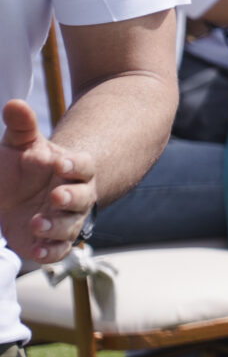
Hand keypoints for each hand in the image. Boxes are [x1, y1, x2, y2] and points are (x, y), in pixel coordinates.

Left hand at [0, 99, 97, 268]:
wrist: (19, 195)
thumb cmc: (24, 166)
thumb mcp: (20, 144)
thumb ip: (22, 126)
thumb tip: (15, 104)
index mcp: (72, 169)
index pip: (83, 166)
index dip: (75, 165)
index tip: (60, 163)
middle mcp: (76, 196)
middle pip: (83, 198)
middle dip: (71, 199)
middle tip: (55, 197)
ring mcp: (66, 220)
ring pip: (72, 226)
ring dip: (57, 226)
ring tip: (36, 223)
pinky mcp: (53, 241)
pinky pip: (59, 250)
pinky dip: (50, 252)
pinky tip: (35, 251)